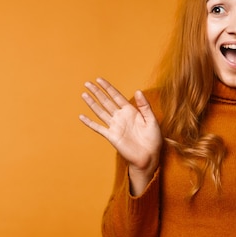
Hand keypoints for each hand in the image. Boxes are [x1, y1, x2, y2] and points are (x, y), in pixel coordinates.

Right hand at [79, 78, 162, 193]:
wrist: (149, 157)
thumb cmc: (153, 139)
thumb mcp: (151, 120)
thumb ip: (144, 106)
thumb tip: (138, 90)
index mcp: (130, 111)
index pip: (116, 96)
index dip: (108, 87)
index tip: (99, 79)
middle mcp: (121, 117)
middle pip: (106, 101)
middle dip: (97, 92)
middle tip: (87, 83)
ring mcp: (115, 126)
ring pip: (100, 112)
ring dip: (92, 103)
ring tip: (84, 94)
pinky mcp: (111, 136)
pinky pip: (98, 128)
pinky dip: (89, 122)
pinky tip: (81, 117)